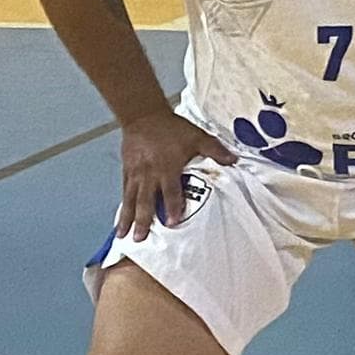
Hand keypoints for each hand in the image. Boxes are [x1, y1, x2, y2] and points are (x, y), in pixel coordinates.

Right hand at [113, 110, 231, 239]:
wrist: (143, 115)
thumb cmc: (172, 128)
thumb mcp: (197, 136)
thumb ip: (215, 150)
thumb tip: (234, 161)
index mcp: (167, 168)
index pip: (171, 192)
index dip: (172, 207)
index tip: (172, 223)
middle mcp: (149, 174)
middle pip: (146, 201)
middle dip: (143, 221)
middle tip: (140, 239)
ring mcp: (136, 174)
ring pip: (131, 200)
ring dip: (127, 218)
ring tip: (123, 235)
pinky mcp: (127, 171)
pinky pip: (124, 192)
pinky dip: (122, 206)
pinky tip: (120, 218)